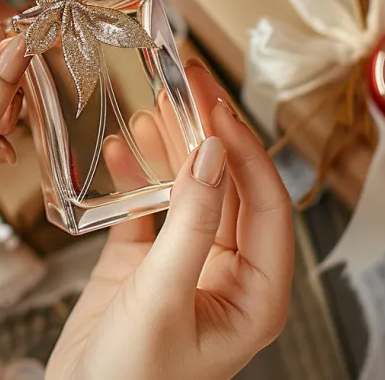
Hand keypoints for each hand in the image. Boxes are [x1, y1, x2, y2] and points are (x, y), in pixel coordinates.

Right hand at [47, 62, 293, 379]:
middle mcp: (227, 274)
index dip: (243, 149)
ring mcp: (184, 266)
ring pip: (189, 191)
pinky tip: (118, 148)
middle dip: (208, 134)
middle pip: (228, 186)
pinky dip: (134, 176)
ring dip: (171, 148)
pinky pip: (146, 208)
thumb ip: (191, 225)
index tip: (215, 106)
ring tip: (152, 106)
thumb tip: (212, 155)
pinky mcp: (143, 265)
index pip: (265, 202)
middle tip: (187, 83)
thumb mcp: (164, 300)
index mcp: (256, 293)